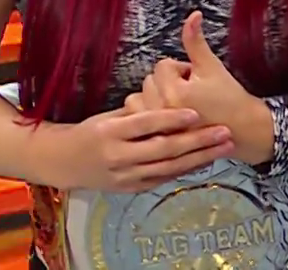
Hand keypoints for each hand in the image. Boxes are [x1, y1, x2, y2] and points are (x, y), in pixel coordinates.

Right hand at [45, 106, 234, 193]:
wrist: (63, 163)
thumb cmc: (90, 131)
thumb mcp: (108, 117)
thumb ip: (137, 114)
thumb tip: (170, 98)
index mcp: (109, 132)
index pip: (145, 124)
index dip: (171, 118)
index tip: (196, 112)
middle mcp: (117, 156)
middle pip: (163, 149)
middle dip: (197, 141)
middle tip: (224, 131)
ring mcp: (124, 176)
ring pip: (168, 168)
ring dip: (199, 158)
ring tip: (223, 147)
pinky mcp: (130, 189)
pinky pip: (162, 179)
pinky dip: (184, 170)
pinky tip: (205, 161)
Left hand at [122, 12, 274, 166]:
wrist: (242, 130)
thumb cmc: (230, 99)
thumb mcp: (213, 67)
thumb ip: (196, 42)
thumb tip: (192, 15)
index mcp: (176, 92)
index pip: (163, 66)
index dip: (181, 69)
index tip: (196, 80)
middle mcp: (162, 111)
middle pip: (150, 81)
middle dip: (168, 83)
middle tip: (190, 93)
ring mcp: (157, 128)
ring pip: (138, 99)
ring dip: (153, 98)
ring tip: (174, 106)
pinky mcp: (154, 138)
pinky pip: (136, 118)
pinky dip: (145, 114)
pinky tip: (162, 117)